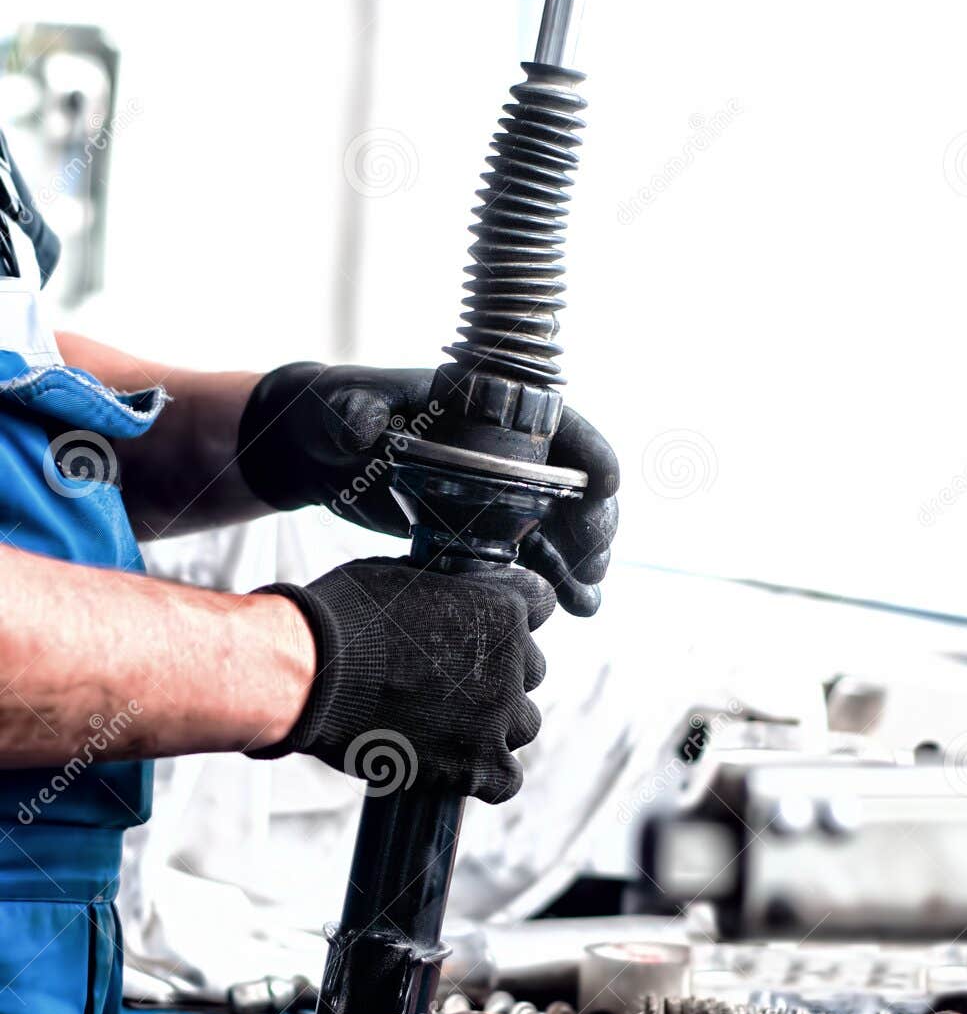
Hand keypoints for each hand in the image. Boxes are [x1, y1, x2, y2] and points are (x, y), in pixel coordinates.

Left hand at [237, 363, 618, 615]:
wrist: (315, 450)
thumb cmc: (336, 410)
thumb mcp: (346, 406)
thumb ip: (358, 412)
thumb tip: (364, 428)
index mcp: (487, 408)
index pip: (557, 424)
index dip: (589, 452)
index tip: (605, 486)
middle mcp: (503, 450)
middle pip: (569, 485)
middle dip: (591, 524)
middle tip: (594, 562)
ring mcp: (494, 492)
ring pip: (555, 528)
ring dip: (577, 564)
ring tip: (587, 601)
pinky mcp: (477, 528)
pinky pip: (524, 555)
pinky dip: (548, 581)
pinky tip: (567, 608)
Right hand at [250, 558, 555, 802]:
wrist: (312, 673)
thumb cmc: (344, 616)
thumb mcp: (403, 577)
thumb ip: (445, 590)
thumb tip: (444, 595)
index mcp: (502, 605)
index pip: (540, 604)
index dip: (509, 616)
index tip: (483, 628)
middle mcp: (513, 659)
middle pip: (531, 670)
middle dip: (498, 675)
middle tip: (450, 682)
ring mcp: (499, 714)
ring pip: (524, 724)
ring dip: (494, 725)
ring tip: (447, 726)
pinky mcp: (478, 764)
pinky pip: (506, 780)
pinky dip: (485, 777)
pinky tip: (456, 768)